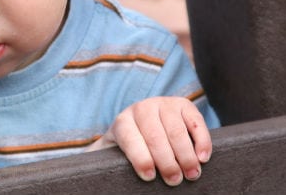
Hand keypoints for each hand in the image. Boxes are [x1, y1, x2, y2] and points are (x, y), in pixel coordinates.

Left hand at [87, 97, 211, 185]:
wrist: (139, 126)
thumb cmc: (126, 151)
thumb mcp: (109, 155)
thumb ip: (100, 164)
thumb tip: (81, 182)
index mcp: (122, 122)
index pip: (130, 137)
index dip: (140, 158)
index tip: (149, 177)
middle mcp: (142, 108)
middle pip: (156, 135)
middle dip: (167, 160)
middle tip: (175, 181)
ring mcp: (164, 103)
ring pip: (176, 129)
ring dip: (186, 154)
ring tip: (192, 174)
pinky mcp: (183, 105)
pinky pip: (195, 120)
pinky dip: (201, 139)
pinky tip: (203, 157)